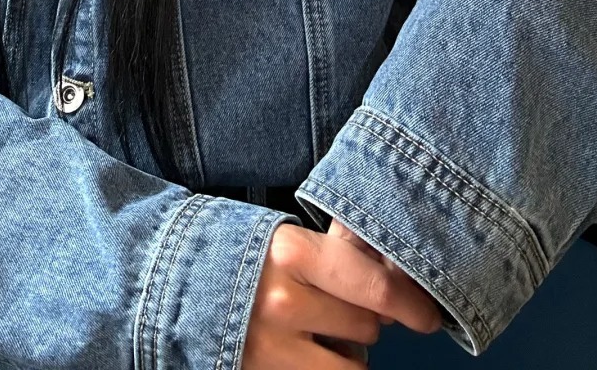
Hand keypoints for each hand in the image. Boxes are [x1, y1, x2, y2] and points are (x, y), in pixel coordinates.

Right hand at [242, 217, 443, 369]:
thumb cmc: (236, 255)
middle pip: (368, 326)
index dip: (414, 305)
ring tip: (320, 332)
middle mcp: (285, 301)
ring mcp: (273, 347)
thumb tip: (395, 275)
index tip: (428, 315)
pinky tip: (303, 350)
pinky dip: (324, 368)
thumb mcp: (284, 240)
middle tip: (342, 307)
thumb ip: (333, 255)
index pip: (378, 288)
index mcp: (293, 253)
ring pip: (353, 365)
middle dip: (365, 319)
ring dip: (347, 352)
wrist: (168, 282)